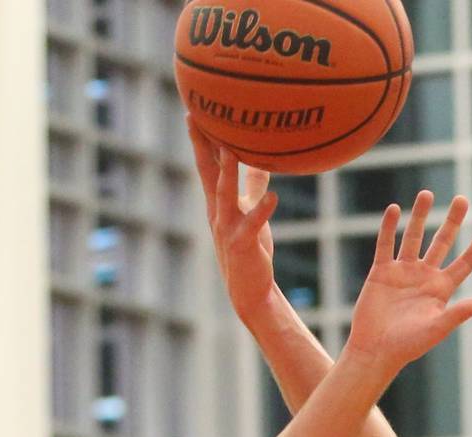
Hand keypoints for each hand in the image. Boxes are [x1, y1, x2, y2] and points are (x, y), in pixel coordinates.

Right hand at [188, 119, 278, 320]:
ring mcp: (228, 228)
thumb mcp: (250, 212)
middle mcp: (218, 212)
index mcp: (218, 203)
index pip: (207, 165)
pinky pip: (253, 224)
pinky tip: (275, 197)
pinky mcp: (243, 244)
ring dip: (228, 171)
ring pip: (225, 195)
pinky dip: (262, 210)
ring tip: (232, 148)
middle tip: (196, 117)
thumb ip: (253, 187)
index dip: (202, 139)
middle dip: (202, 146)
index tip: (196, 110)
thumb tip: (263, 162)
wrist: (250, 290)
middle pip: (208, 173)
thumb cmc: (251, 249)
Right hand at [344, 191, 471, 367]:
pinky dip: (389, 227)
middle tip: (462, 199)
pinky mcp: (381, 272)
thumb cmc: (409, 345)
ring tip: (427, 194)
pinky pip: (385, 245)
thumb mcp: (437, 328)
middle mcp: (424, 276)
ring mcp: (403, 272)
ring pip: (413, 237)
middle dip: (452, 221)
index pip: (465, 263)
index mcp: (442, 289)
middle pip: (442, 242)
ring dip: (419, 216)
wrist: (376, 350)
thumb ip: (460, 313)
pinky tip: (395, 209)